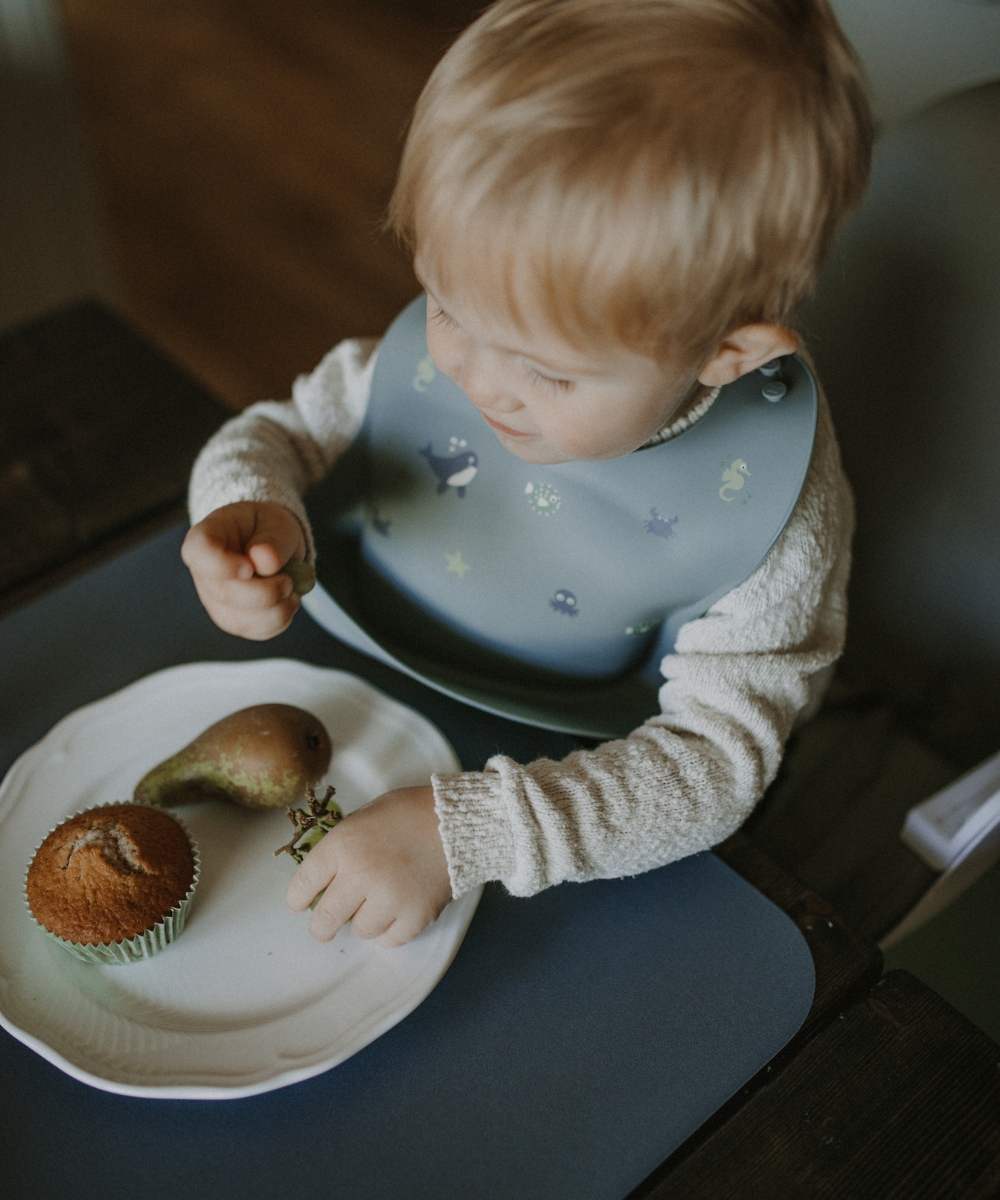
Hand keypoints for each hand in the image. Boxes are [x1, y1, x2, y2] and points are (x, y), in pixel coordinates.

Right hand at [181, 501, 306, 638]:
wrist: (273, 547)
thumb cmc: (268, 530)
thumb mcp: (277, 524)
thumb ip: (273, 540)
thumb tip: (265, 561)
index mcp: (207, 536)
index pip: (198, 552)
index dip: (221, 564)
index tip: (249, 567)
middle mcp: (204, 572)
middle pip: (223, 593)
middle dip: (264, 593)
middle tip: (288, 581)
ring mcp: (215, 599)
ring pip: (238, 620)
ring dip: (275, 611)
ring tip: (292, 591)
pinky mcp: (232, 618)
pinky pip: (253, 630)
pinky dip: (279, 621)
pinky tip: (289, 603)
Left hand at [285, 785, 451, 947]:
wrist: (459, 820)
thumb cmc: (411, 812)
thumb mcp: (366, 815)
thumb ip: (343, 845)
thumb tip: (324, 876)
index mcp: (343, 845)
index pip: (303, 885)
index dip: (297, 899)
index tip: (299, 905)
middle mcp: (361, 874)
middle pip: (325, 920)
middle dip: (321, 926)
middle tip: (325, 927)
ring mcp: (389, 898)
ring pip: (359, 931)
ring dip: (363, 921)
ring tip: (377, 904)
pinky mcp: (416, 915)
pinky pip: (389, 940)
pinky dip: (389, 931)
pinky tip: (394, 914)